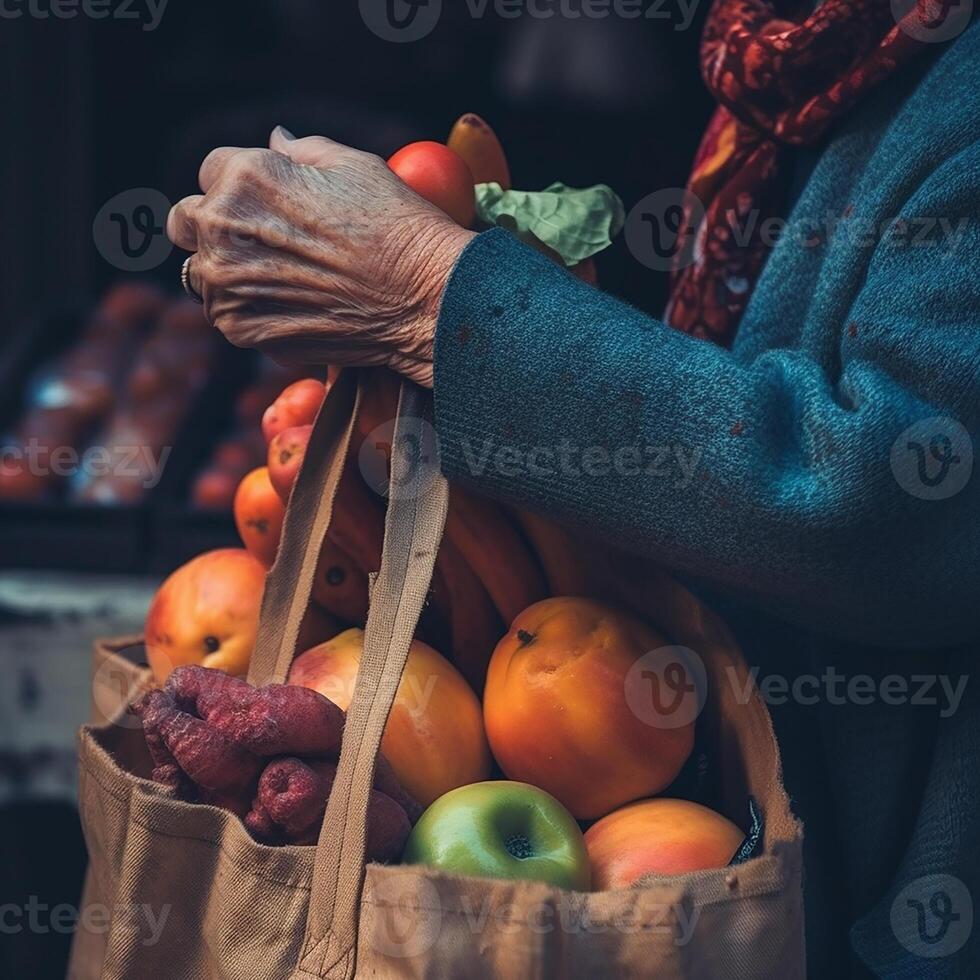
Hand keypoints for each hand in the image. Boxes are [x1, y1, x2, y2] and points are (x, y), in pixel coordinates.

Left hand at [168, 128, 475, 386]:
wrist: (422, 296)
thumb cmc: (396, 226)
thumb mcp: (353, 165)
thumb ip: (301, 150)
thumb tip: (276, 140)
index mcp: (246, 176)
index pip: (210, 171)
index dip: (240, 186)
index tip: (267, 205)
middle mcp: (223, 227)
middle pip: (187, 221)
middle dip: (214, 227)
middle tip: (260, 243)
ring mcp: (227, 283)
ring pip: (201, 273)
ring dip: (228, 273)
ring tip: (279, 279)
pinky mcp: (241, 327)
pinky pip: (223, 314)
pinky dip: (247, 311)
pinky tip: (288, 306)